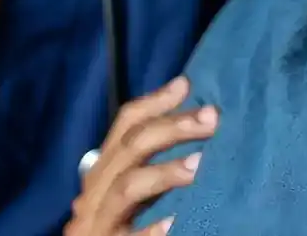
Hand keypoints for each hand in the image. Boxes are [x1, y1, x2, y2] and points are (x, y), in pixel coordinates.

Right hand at [66, 76, 213, 235]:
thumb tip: (190, 117)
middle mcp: (94, 194)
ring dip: (165, 172)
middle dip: (171, 128)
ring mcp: (96, 225)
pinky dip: (152, 228)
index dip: (154, 102)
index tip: (188, 85)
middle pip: (129, 149)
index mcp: (101, 173)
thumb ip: (145, 163)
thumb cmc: (119, 228)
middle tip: (212, 118)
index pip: (123, 126)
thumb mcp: (129, 193)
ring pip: (126, 188)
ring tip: (201, 164)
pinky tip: (178, 220)